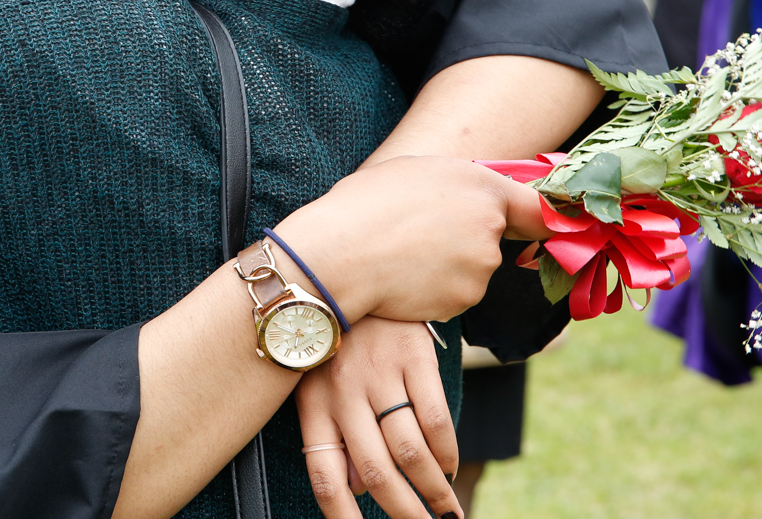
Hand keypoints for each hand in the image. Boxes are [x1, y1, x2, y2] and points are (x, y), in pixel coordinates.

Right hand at [274, 155, 547, 323]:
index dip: (547, 216)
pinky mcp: (461, 301)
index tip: (559, 223)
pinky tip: (403, 277)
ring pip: (472, 269)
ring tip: (402, 253)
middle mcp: (490, 228)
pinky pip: (454, 294)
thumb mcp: (414, 171)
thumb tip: (476, 200)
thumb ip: (458, 184)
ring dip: (447, 265)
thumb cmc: (365, 205)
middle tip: (419, 231)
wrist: (339, 254)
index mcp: (481, 187)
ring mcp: (479, 269)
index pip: (538, 206)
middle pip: (492, 238)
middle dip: (466, 238)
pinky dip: (434, 290)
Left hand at [296, 316, 459, 518]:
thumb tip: (358, 491)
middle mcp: (342, 391)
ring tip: (446, 510)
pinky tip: (449, 466)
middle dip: (405, 512)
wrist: (352, 268)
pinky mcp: (412, 355)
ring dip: (432, 489)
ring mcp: (378, 372)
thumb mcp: (318, 384)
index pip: (323, 473)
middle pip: (376, 470)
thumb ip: (336, 437)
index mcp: (313, 403)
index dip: (341, 515)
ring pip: (410, 450)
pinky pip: (435, 418)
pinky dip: (447, 452)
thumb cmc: (337, 340)